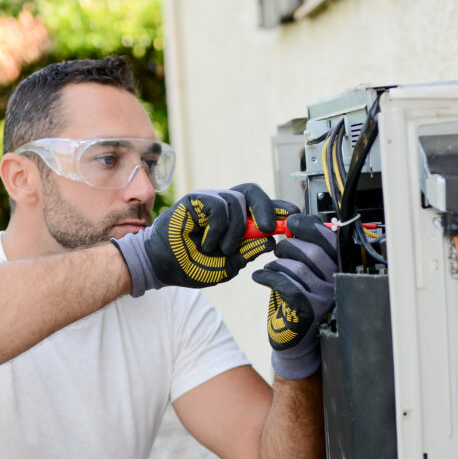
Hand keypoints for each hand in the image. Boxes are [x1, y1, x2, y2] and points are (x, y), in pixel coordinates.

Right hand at [113, 184, 298, 294]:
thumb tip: (270, 241)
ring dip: (233, 231)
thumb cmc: (192, 266)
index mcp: (235, 220)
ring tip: (220, 248)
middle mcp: (224, 207)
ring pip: (237, 202)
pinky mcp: (195, 199)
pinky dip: (217, 229)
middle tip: (267, 228)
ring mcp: (209, 200)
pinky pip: (219, 206)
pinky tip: (206, 242)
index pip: (262, 206)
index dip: (280, 208)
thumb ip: (248, 253)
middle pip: (254, 191)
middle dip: (267, 207)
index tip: (294, 216)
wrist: (162, 266)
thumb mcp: (228, 266)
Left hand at [252, 214, 337, 378]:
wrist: (297, 339)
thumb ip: (306, 247)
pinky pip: (284, 284)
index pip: (330, 239)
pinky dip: (267, 276)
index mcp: (337, 268)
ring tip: (271, 268)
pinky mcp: (305, 310)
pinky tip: (261, 277)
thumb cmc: (299, 300)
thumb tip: (294, 219)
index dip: (309, 226)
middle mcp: (334, 283)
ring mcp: (322, 298)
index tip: (292, 222)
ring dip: (277, 263)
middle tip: (278, 251)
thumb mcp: (307, 271)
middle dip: (289, 247)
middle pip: (313, 252)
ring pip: (296, 268)